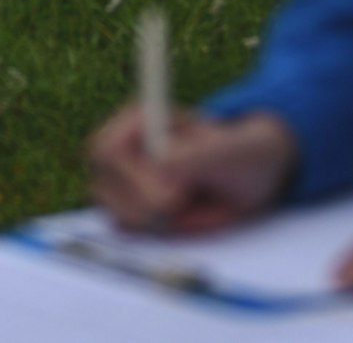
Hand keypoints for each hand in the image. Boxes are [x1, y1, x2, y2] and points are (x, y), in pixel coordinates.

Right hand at [89, 106, 296, 234]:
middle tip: (182, 208)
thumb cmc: (242, 154)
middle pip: (102, 185)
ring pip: (112, 211)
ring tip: (187, 207)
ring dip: (150, 222)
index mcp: (141, 120)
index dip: (133, 179)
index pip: (108, 150)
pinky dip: (151, 232)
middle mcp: (122, 147)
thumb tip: (161, 169)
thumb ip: (195, 156)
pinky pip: (124, 229)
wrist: (250, 177)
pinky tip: (178, 219)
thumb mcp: (231, 151)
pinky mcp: (126, 207)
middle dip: (143, 207)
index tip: (172, 199)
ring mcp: (120, 179)